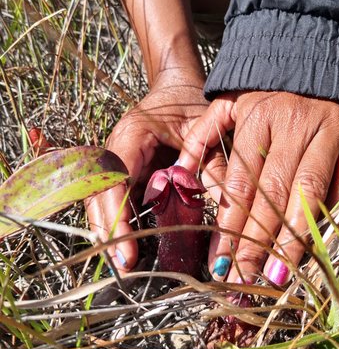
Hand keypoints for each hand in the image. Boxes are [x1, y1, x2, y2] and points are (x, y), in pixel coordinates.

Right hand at [86, 72, 221, 270]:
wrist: (176, 84)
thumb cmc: (189, 103)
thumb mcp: (205, 132)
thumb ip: (213, 167)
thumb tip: (229, 207)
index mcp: (131, 135)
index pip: (114, 181)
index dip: (118, 216)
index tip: (128, 246)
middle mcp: (115, 148)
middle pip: (100, 195)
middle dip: (109, 230)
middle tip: (124, 265)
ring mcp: (115, 159)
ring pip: (101, 200)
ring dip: (110, 230)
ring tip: (123, 262)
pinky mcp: (122, 169)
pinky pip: (113, 198)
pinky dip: (118, 221)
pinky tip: (127, 244)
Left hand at [178, 91, 338, 283]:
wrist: (323, 60)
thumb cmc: (271, 93)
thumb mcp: (230, 103)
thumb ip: (203, 135)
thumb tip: (177, 173)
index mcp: (257, 118)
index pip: (240, 182)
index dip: (230, 225)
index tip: (221, 261)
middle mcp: (293, 125)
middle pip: (271, 193)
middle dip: (256, 241)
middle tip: (243, 279)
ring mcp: (329, 132)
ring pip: (310, 193)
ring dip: (294, 237)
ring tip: (278, 274)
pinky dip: (338, 214)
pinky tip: (323, 245)